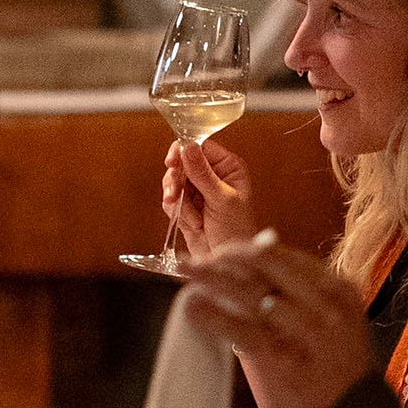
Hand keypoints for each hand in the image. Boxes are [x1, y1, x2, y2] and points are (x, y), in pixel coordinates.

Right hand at [160, 137, 253, 261]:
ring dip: (177, 198)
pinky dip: (176, 211)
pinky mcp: (186, 205)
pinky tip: (192, 222)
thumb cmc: (237, 231)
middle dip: (177, 180)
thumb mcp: (222, 199)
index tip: (172, 161)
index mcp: (228, 167)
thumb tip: (188, 147)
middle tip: (175, 193)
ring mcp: (198, 190)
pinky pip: (171, 199)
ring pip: (173, 180)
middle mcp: (212, 175)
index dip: (183, 151)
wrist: (227, 261)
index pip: (200, 146)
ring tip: (189, 214)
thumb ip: (202, 173)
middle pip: (182, 162)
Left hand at [184, 240, 378, 407]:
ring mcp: (306, 331)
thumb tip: (259, 269)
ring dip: (212, 278)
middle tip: (196, 260)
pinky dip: (212, 315)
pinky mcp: (283, 360)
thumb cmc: (340, 379)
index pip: (285, 257)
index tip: (223, 252)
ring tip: (186, 272)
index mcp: (339, 291)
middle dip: (224, 257)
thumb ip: (302, 299)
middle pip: (264, 264)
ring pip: (248, 290)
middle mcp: (325, 305)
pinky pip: (240, 328)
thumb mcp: (334, 328)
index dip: (247, 249)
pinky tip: (193, 307)